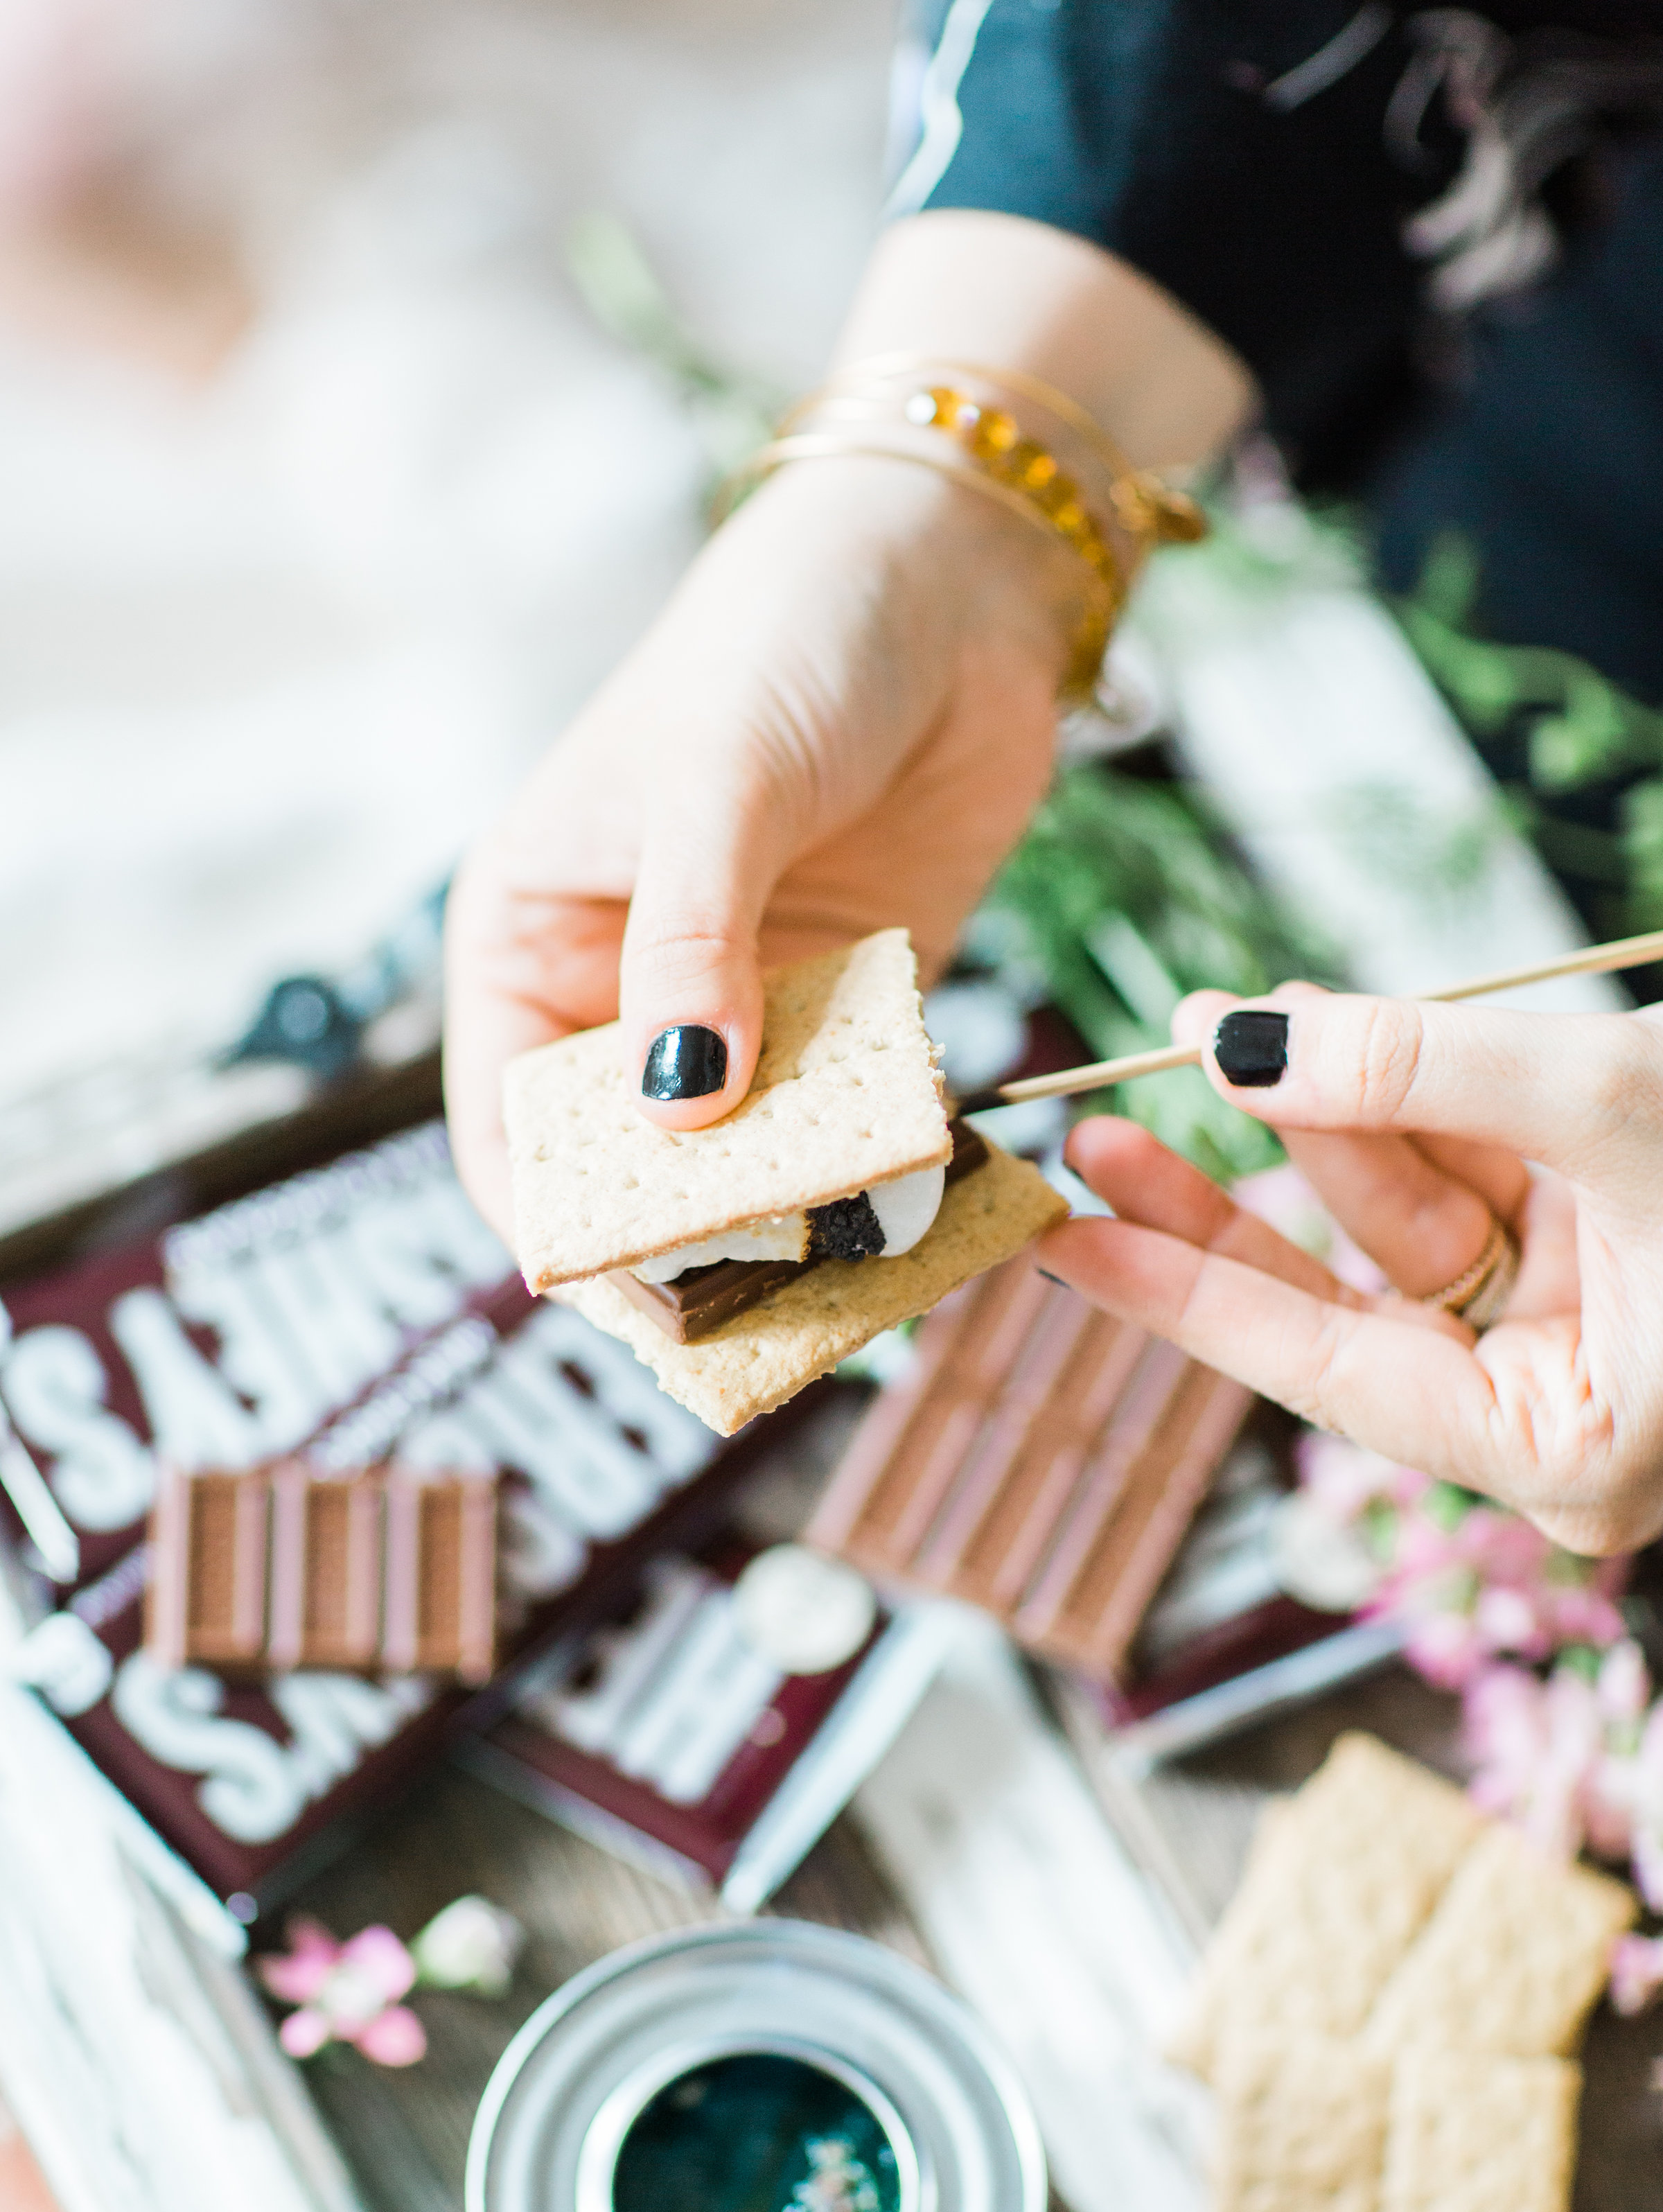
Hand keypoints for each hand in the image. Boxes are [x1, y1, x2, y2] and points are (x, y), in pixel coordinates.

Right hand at [443, 209, 1254, 1239]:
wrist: (948, 583)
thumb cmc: (786, 646)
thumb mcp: (713, 791)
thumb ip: (692, 949)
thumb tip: (680, 1113)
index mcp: (535, 937)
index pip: (514, 1121)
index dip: (557, 1217)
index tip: (619, 1295)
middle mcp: (630, 989)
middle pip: (632, 1162)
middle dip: (682, 1235)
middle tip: (751, 1313)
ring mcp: (745, 1003)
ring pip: (746, 1155)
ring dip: (788, 1216)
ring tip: (841, 1281)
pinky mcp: (853, 1002)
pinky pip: (847, 1113)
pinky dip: (871, 1165)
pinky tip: (910, 1210)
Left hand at [1039, 983, 1662, 1554]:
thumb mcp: (1611, 1105)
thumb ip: (1425, 1074)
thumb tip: (1241, 1048)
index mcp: (1568, 1456)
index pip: (1319, 1371)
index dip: (1183, 1297)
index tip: (1061, 1244)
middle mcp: (1554, 1414)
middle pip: (1334, 1307)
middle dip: (1218, 1208)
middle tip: (1095, 1141)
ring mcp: (1567, 1335)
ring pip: (1394, 1229)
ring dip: (1310, 1119)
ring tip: (1216, 1028)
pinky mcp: (1586, 1262)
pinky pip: (1464, 1184)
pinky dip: (1399, 1107)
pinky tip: (1320, 1036)